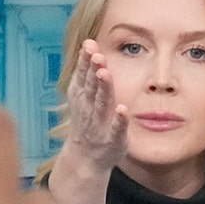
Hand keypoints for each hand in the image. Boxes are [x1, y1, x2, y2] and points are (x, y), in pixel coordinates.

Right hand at [48, 39, 127, 203]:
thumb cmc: (87, 122)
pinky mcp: (112, 139)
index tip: (89, 45)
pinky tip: (123, 109)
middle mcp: (89, 108)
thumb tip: (89, 45)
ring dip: (104, 89)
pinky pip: (116, 128)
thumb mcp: (82, 96)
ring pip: (102, 103)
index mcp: (82, 97)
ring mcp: (100, 124)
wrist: (85, 158)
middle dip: (94, 70)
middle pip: (92, 86)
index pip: (83, 75)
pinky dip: (118, 120)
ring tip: (105, 74)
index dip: (86, 60)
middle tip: (97, 55)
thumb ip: (86, 73)